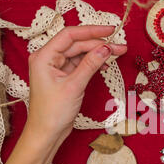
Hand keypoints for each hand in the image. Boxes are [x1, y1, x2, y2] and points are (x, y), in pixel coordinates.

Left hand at [26, 25, 126, 141]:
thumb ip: (90, 64)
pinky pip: (80, 64)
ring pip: (80, 53)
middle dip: (99, 44)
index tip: (110, 30)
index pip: (70, 35)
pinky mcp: (63, 76)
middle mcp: (48, 58)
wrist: (46, 134)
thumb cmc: (52, 112)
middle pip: (77, 44)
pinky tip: (106, 64)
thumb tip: (106, 48)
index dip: (91, 31)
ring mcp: (56, 67)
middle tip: (120, 46)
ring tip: (118, 53)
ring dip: (98, 53)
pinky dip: (93, 63)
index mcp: (43, 56)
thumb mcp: (74, 86)